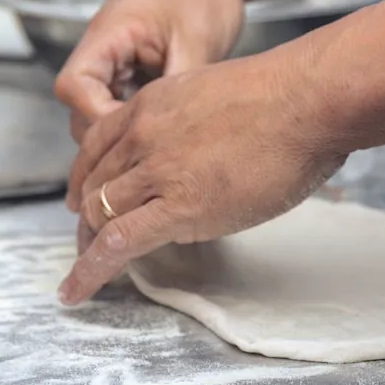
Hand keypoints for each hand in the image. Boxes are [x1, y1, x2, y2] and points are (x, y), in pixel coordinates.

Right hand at [54, 0, 244, 140]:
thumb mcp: (196, 45)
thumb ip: (174, 92)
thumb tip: (167, 134)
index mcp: (109, 34)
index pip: (73, 86)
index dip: (96, 115)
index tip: (131, 130)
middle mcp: (104, 47)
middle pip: (80, 105)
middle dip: (110, 128)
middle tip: (152, 143)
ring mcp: (116, 59)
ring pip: (101, 107)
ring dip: (125, 124)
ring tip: (163, 131)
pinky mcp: (133, 68)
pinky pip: (122, 101)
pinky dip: (138, 115)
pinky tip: (168, 118)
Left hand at [56, 48, 346, 304]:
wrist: (305, 100)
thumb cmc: (283, 97)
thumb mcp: (214, 94)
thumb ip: (193, 121)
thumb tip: (201, 148)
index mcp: (151, 104)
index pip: (96, 145)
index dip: (84, 177)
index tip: (83, 197)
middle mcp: (142, 135)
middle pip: (94, 183)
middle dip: (85, 216)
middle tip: (86, 240)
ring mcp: (157, 171)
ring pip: (100, 213)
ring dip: (86, 247)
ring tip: (82, 272)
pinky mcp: (178, 207)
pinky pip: (118, 243)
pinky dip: (91, 271)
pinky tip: (78, 290)